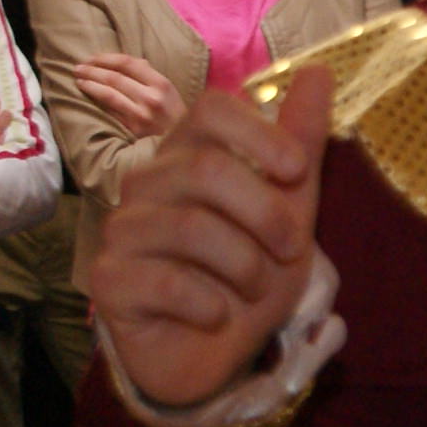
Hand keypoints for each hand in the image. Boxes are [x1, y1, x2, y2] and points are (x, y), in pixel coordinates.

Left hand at [74, 54, 185, 141]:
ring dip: (90, 85)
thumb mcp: (168, 90)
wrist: (185, 144)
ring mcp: (142, 115)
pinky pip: (110, 112)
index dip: (106, 58)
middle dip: (92, 70)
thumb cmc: (174, 114)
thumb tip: (125, 62)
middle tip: (77, 68)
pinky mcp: (133, 130)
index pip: (128, 63)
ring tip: (78, 80)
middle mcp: (152, 98)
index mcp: (162, 84)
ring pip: (109, 94)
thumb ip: (148, 75)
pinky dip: (97, 102)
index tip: (92, 58)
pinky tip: (88, 97)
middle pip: (115, 77)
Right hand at [91, 67, 333, 412]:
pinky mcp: (109, 281)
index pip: (210, 109)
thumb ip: (299, 144)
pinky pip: (166, 282)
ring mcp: (122, 231)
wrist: (214, 354)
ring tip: (256, 288)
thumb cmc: (247, 276)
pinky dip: (210, 304)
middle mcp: (147, 184)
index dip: (259, 135)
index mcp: (188, 156)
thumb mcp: (288, 210)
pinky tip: (217, 315)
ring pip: (189, 227)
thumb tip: (317, 71)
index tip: (296, 172)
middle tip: (290, 250)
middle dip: (265, 213)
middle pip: (205, 168)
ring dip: (245, 266)